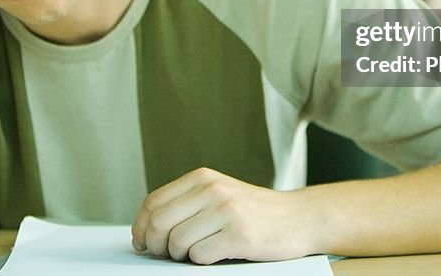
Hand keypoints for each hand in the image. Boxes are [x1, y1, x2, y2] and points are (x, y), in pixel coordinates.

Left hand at [131, 167, 314, 264]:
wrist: (300, 218)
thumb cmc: (255, 212)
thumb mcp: (219, 194)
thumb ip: (187, 203)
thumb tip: (146, 230)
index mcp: (202, 178)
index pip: (153, 202)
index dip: (141, 227)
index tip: (142, 243)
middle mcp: (212, 190)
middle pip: (158, 223)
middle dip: (154, 245)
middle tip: (163, 254)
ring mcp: (226, 212)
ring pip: (176, 242)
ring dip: (180, 256)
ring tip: (197, 253)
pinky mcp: (239, 236)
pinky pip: (200, 256)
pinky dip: (202, 262)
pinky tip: (217, 255)